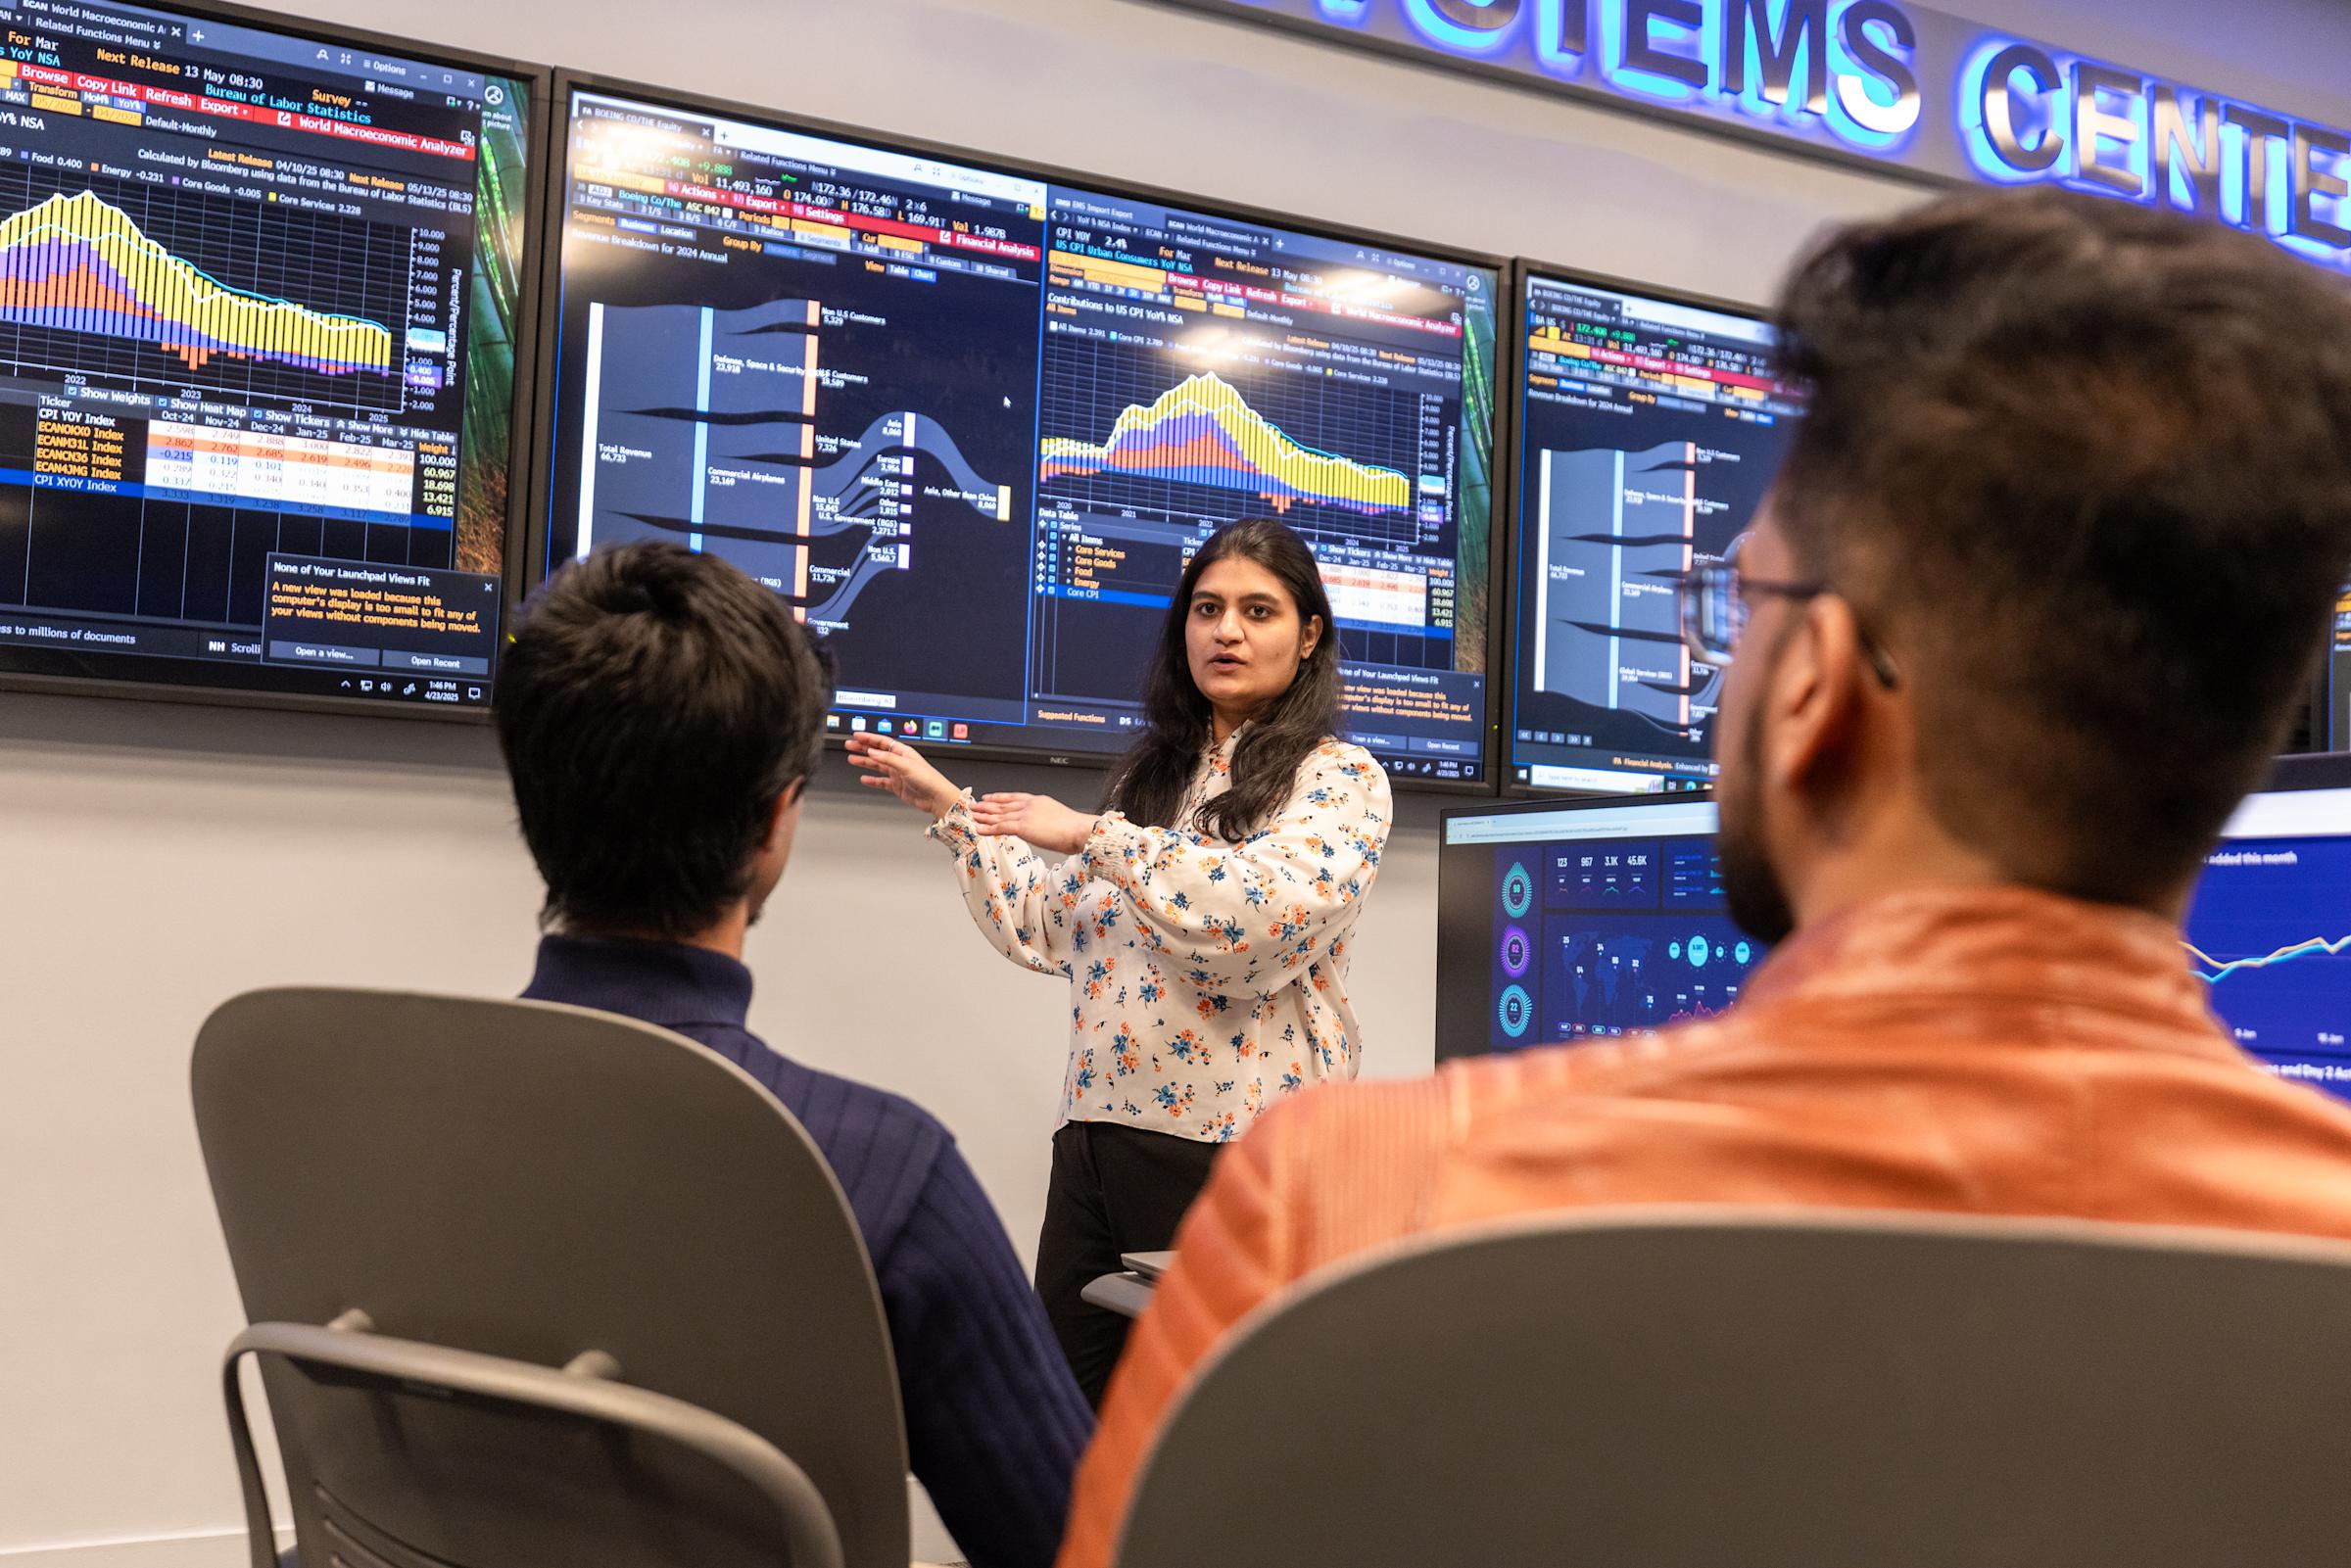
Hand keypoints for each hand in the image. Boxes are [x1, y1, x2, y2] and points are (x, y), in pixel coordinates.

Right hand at [848, 733, 961, 817]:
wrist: (936, 798)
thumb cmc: (928, 779)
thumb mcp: (906, 765)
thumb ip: (888, 758)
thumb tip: (872, 751)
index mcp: (903, 752)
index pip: (882, 742)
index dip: (869, 738)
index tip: (857, 736)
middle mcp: (899, 761)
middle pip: (877, 752)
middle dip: (863, 748)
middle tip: (850, 745)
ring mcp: (898, 774)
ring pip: (877, 766)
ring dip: (865, 762)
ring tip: (852, 759)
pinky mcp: (897, 786)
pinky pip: (881, 781)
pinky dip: (872, 780)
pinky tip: (864, 778)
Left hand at [969, 792, 1099, 854]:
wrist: (1079, 830)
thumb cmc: (1075, 828)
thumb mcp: (1059, 818)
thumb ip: (1046, 819)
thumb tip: (1043, 826)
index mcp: (1039, 801)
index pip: (1014, 797)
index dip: (999, 797)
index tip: (989, 797)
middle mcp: (1030, 805)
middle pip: (1003, 805)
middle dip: (987, 805)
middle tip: (974, 805)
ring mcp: (1025, 815)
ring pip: (999, 815)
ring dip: (984, 815)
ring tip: (973, 815)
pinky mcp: (1023, 827)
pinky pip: (1001, 827)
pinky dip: (988, 828)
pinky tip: (980, 828)